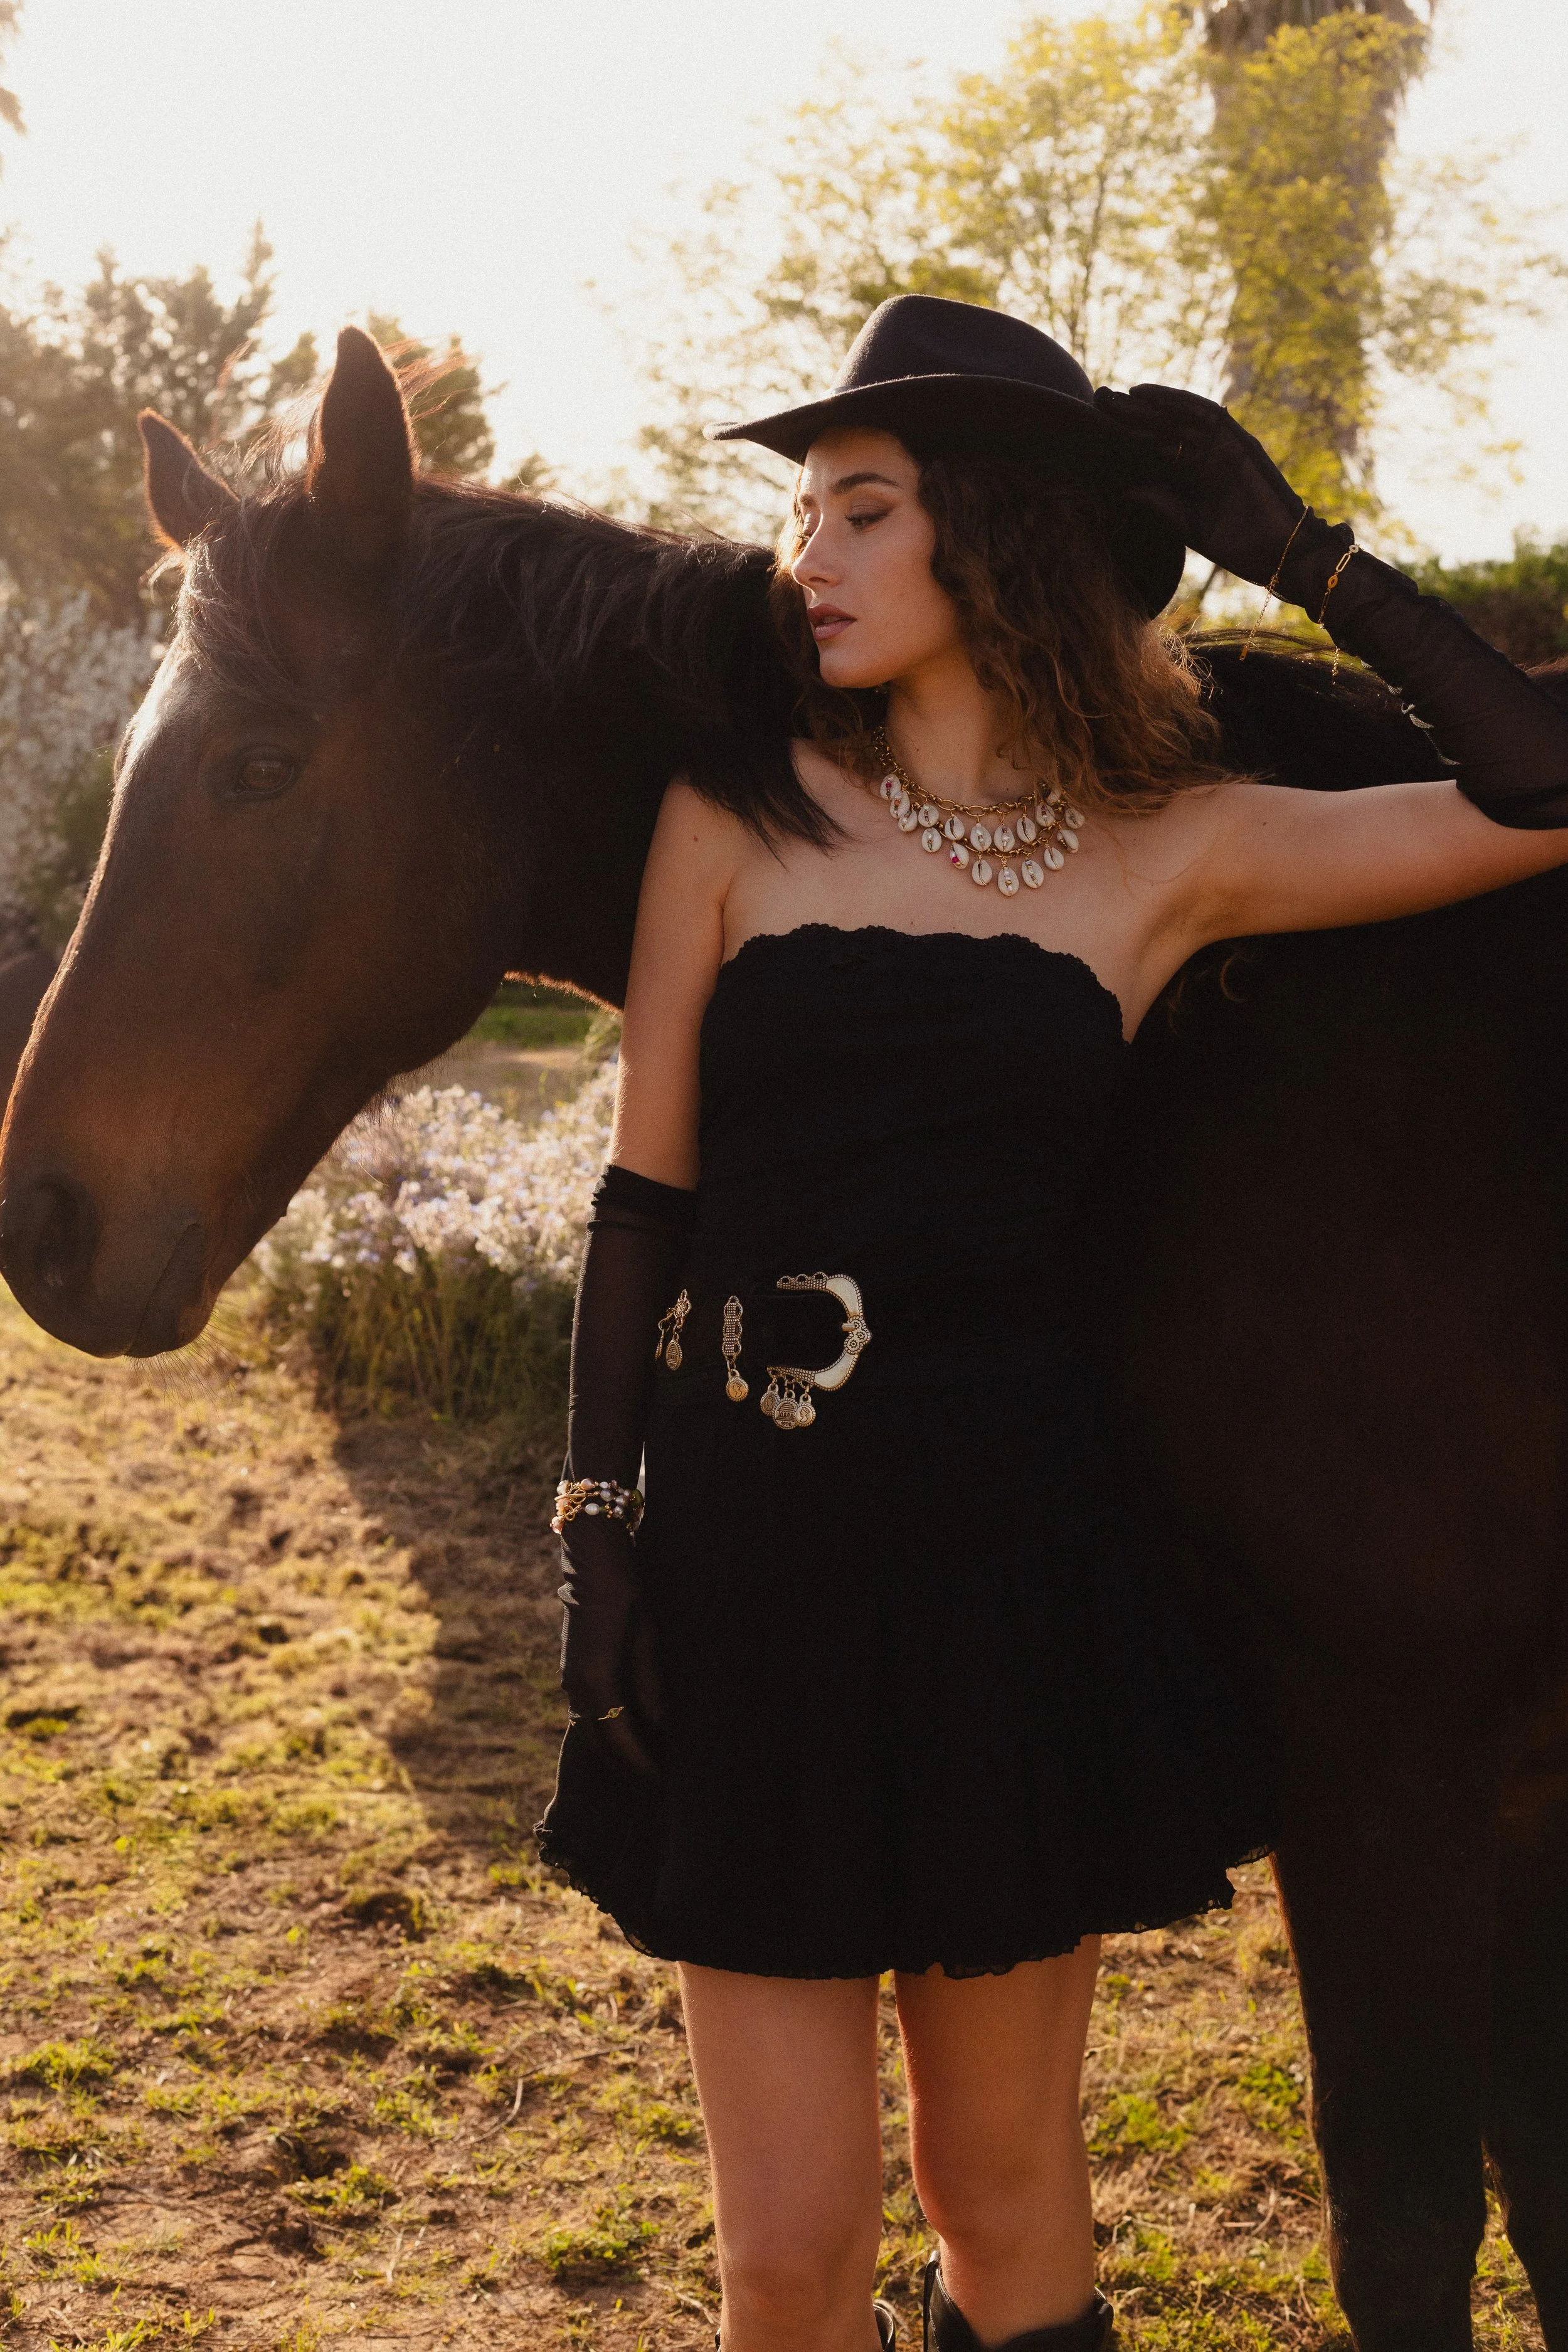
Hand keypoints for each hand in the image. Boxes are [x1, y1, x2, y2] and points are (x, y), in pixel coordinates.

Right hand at [558, 1517, 664, 1777]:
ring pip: (592, 1731)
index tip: (661, 1787)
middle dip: (626, 1770)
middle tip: (654, 1793)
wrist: (591, 1558)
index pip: (619, 1738)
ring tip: (641, 1774)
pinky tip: (623, 1739)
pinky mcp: (575, 1669)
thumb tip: (662, 1727)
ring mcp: (572, 1678)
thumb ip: (652, 1684)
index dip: (641, 1765)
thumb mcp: (647, 1635)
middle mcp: (577, 1685)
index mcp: (596, 1679)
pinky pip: (588, 1714)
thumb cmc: (626, 1591)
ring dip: (615, 1754)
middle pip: (601, 1743)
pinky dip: (606, 1734)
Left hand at [1093, 383, 1344, 597]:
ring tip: (1116, 394)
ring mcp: (1220, 448)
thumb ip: (1160, 505)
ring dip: (1147, 404)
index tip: (1092, 429)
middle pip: (1161, 430)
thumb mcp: (1187, 526)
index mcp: (1190, 481)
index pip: (1152, 453)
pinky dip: (1175, 401)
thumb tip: (1125, 490)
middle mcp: (1202, 460)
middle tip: (1097, 398)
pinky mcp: (1237, 441)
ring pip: (1177, 418)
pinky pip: (1203, 414)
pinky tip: (1145, 394)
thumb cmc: (1236, 546)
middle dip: (1130, 416)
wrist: (1277, 551)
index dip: (1125, 439)